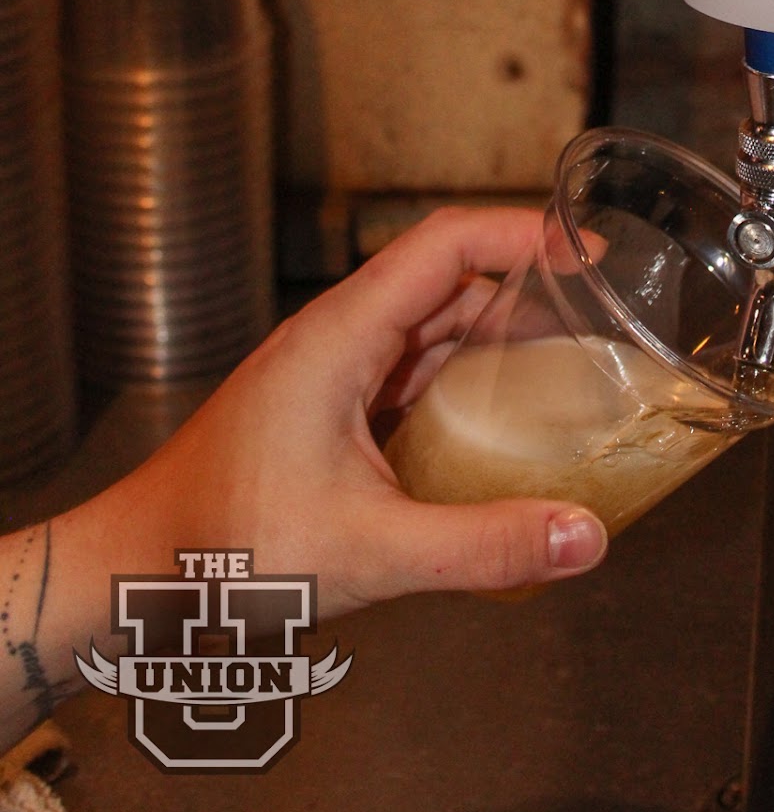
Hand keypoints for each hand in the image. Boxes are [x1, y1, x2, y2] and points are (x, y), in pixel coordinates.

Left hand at [76, 208, 608, 616]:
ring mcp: (330, 376)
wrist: (133, 577)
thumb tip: (585, 537)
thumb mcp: (368, 552)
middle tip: (602, 320)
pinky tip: (505, 431)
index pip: (444, 245)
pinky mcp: (328, 415)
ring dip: (500, 343)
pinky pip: (412, 379)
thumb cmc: (221, 552)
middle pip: (448, 283)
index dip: (523, 234)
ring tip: (573, 369)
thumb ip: (481, 546)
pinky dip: (466, 389)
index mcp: (339, 336)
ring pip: (431, 332)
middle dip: (529, 293)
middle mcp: (336, 341)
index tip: (591, 252)